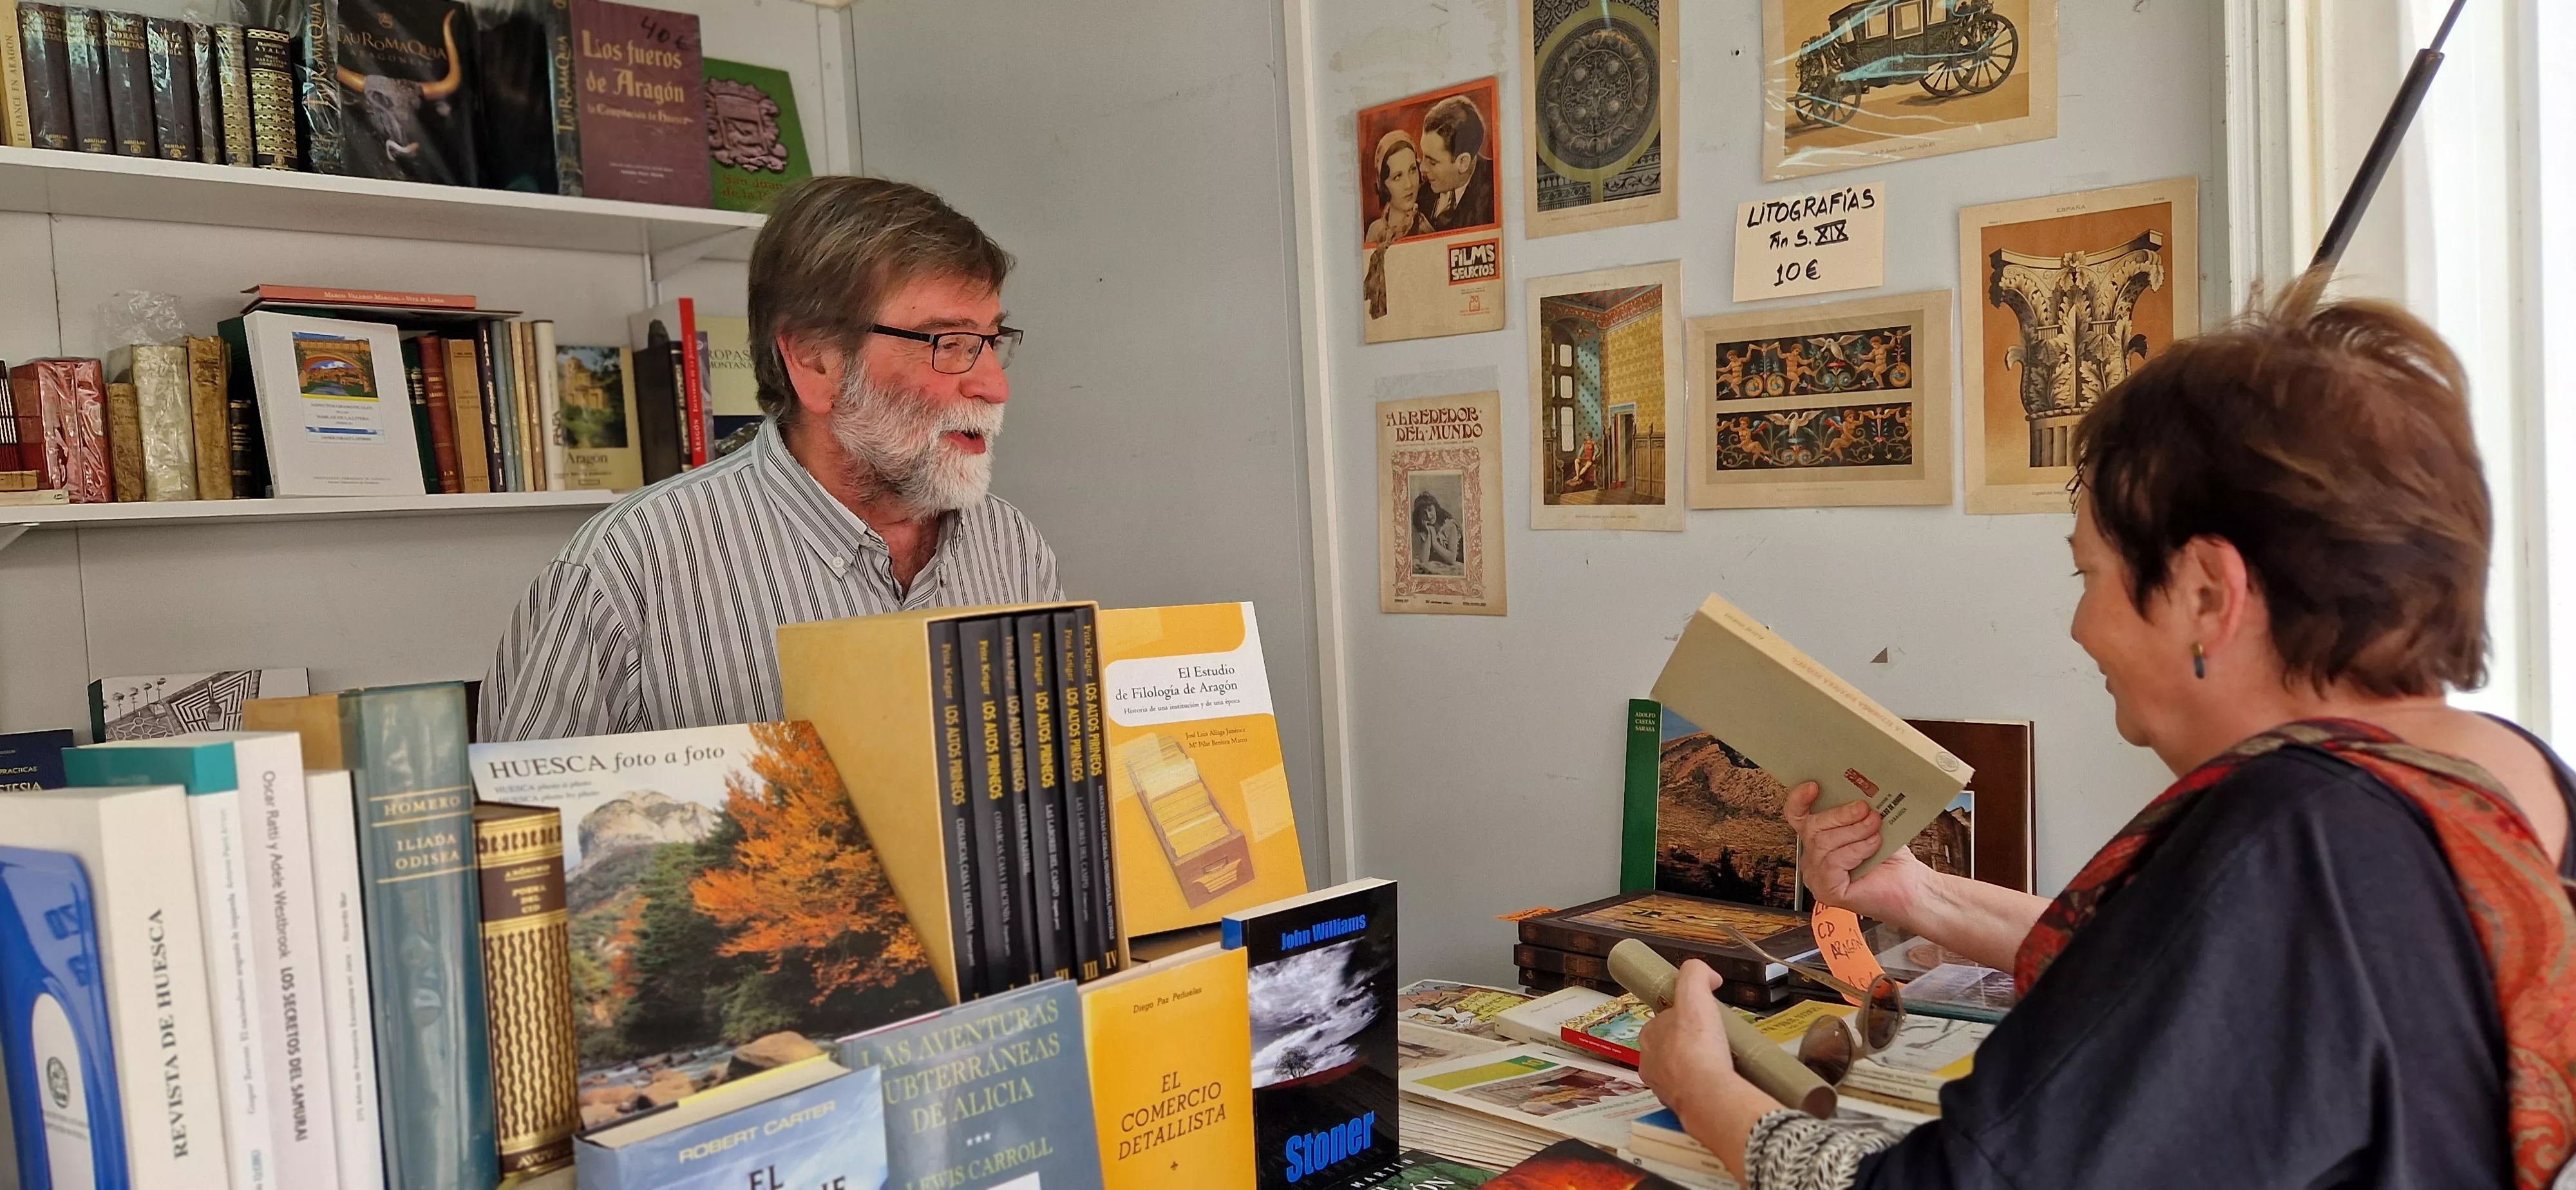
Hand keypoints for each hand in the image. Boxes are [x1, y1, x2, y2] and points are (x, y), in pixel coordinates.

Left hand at [1636, 960, 1766, 1177]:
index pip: (1665, 1019)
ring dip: (1699, 1065)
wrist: (1708, 1095)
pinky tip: (1720, 1082)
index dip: (1685, 1015)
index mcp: (1649, 1036)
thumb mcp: (1694, 995)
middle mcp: (1650, 1063)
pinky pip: (1693, 1091)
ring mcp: (1664, 1087)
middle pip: (1673, 1045)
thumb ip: (1695, 974)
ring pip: (1681, 1070)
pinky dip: (1705, 1086)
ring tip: (1722, 1061)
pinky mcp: (1681, 1106)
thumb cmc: (1698, 1046)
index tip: (1704, 1018)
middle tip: (1716, 1040)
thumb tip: (1708, 975)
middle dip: (1692, 1042)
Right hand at [1787, 782, 1936, 926]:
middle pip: (1812, 827)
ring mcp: (1817, 876)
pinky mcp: (1826, 890)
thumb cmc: (1890, 859)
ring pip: (1824, 843)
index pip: (1796, 817)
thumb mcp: (1871, 824)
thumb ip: (1857, 809)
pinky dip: (1856, 850)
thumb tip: (1855, 789)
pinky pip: (1833, 861)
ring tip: (1875, 827)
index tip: (1814, 786)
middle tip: (1865, 809)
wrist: (1910, 886)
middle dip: (1841, 814)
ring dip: (1855, 831)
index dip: (1799, 800)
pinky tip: (1873, 845)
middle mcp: (1813, 858)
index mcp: (1818, 839)